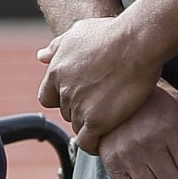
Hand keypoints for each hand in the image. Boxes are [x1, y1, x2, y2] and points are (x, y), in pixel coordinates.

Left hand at [37, 14, 160, 154]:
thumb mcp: (78, 33)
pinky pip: (87, 142)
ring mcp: (79, 106)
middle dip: (80, 110)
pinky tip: (102, 143)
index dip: (61, 100)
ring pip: (77, 126)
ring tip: (108, 121)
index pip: (47, 97)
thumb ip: (58, 47)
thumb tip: (41, 56)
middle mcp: (63, 90)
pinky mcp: (97, 120)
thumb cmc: (111, 33)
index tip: (78, 98)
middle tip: (101, 106)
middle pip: (66, 112)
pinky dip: (93, 145)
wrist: (136, 42)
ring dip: (90, 126)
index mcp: (56, 72)